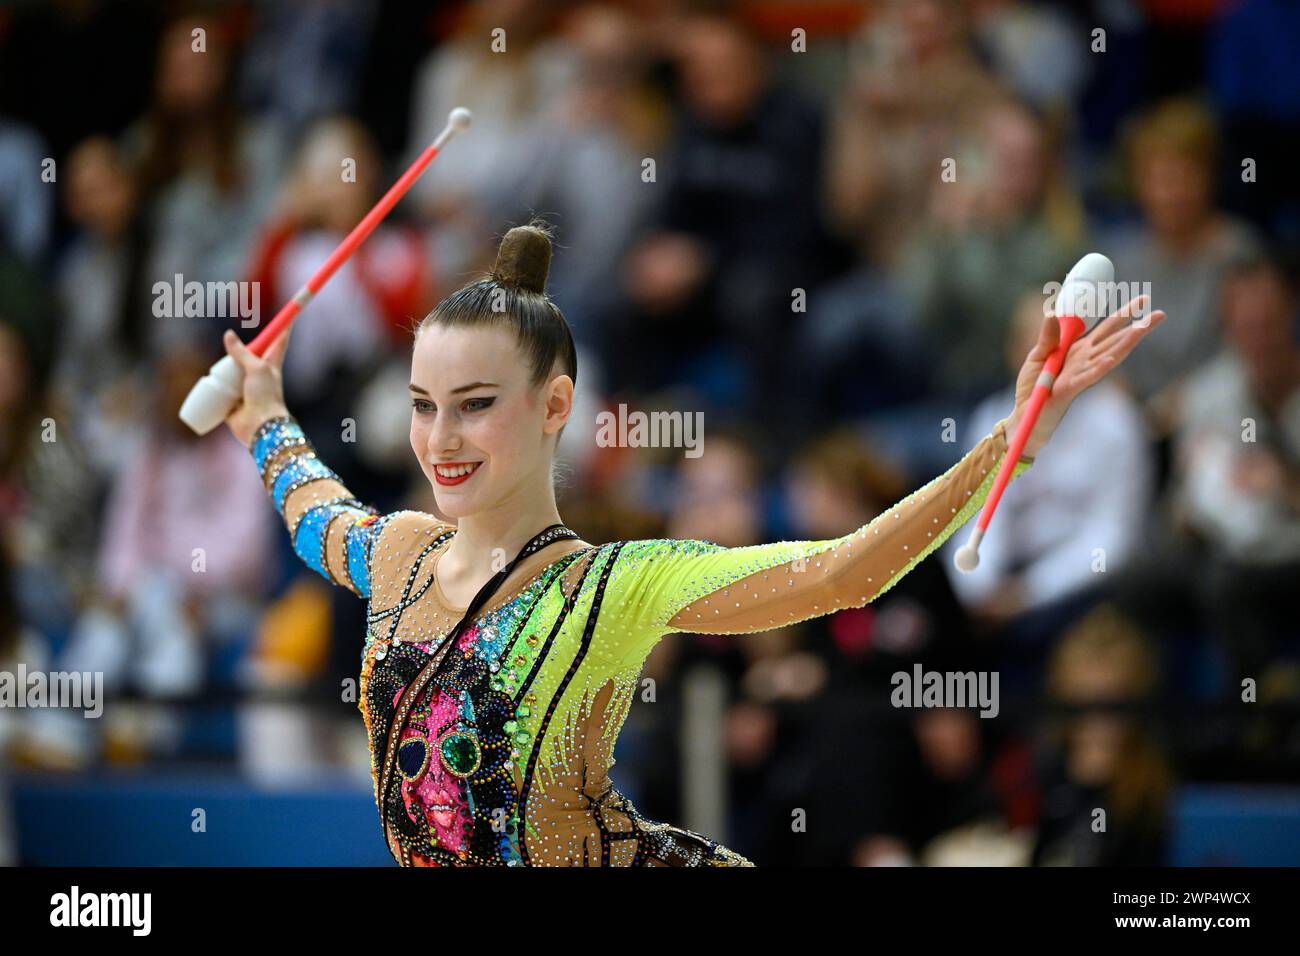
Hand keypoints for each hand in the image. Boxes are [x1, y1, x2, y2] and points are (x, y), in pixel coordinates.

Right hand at [221, 325, 291, 447]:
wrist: (260, 427)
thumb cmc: (265, 396)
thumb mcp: (256, 369)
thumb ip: (242, 353)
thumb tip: (229, 335)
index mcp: (271, 364)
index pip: (278, 341)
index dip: (283, 328)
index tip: (289, 315)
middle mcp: (259, 374)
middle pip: (247, 355)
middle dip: (238, 351)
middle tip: (230, 345)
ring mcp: (245, 388)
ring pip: (232, 372)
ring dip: (224, 371)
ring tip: (218, 371)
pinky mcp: (233, 401)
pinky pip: (220, 391)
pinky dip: (215, 388)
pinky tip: (207, 384)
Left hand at [1005, 294, 1166, 459]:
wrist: (1027, 415)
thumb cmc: (1034, 387)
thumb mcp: (1037, 356)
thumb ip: (1048, 336)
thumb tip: (1053, 311)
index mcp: (1080, 350)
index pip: (1107, 328)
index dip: (1125, 314)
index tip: (1144, 299)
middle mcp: (1086, 361)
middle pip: (1116, 340)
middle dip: (1139, 327)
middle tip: (1162, 314)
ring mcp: (1081, 375)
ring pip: (1108, 356)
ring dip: (1125, 343)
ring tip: (1142, 329)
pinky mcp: (1070, 389)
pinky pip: (1087, 377)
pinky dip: (1099, 369)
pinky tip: (1111, 359)